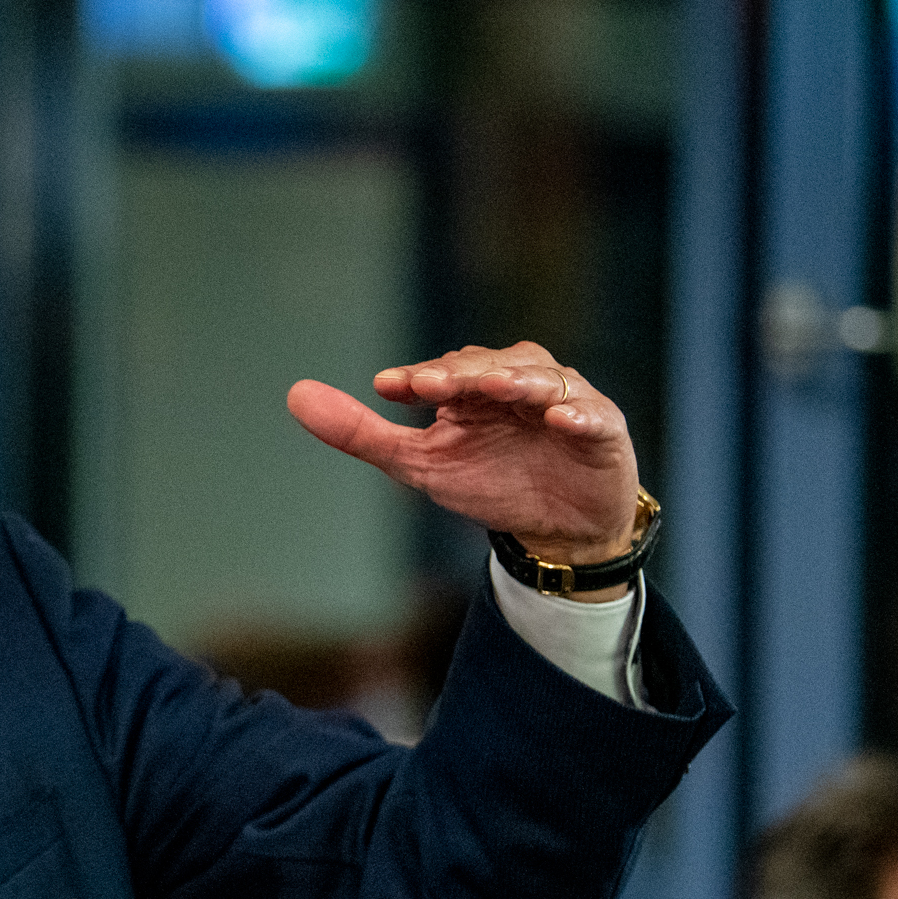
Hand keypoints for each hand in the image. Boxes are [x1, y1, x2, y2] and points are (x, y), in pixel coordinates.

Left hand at [287, 342, 640, 576]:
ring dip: (516, 381)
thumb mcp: (419, 464)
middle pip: (489, 367)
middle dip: (460, 374)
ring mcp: (563, 401)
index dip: (419, 378)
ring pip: (540, 380)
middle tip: (429, 386)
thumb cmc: (491, 483)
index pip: (443, 372)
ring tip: (492, 388)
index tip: (387, 388)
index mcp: (473, 386)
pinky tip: (559, 421)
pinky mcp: (602, 429)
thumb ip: (361, 433)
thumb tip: (295, 394)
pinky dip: (576, 415)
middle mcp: (518, 382)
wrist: (557, 531)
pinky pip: (592, 416)